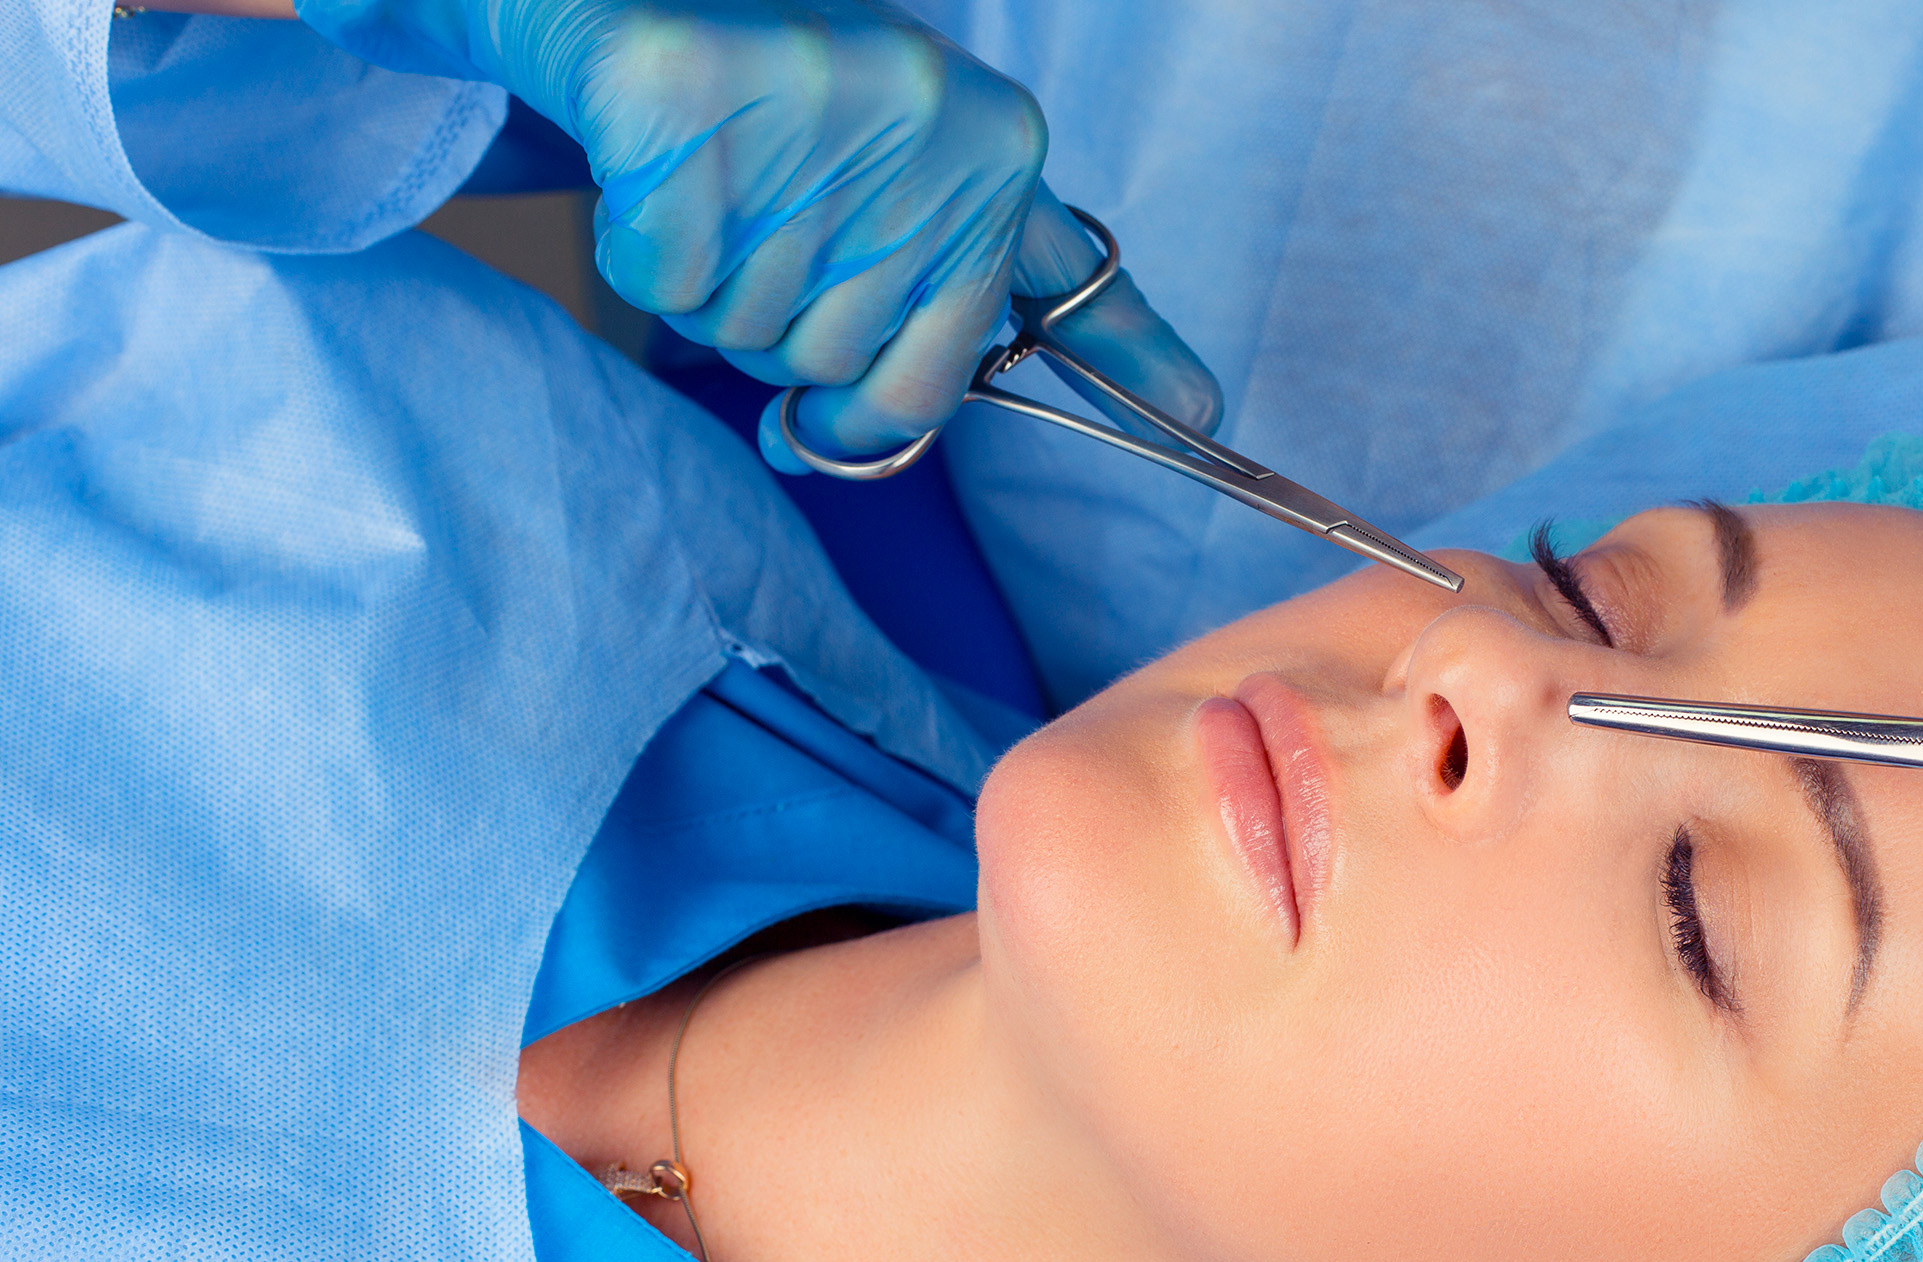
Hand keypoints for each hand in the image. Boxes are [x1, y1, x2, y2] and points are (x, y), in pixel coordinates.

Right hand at [296, 0, 1219, 457]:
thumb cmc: (778, 104)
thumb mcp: (912, 176)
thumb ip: (948, 306)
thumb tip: (926, 436)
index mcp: (996, 147)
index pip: (1047, 310)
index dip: (1118, 366)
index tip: (1210, 414)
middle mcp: (928, 122)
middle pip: (858, 367)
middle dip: (795, 340)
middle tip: (774, 244)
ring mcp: (811, 104)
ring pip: (758, 335)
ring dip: (718, 299)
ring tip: (720, 198)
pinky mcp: (683, 95)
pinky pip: (667, 282)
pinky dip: (644, 258)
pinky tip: (657, 182)